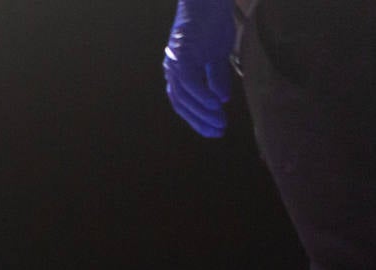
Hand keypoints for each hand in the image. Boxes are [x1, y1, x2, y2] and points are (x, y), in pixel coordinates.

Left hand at [163, 0, 234, 137]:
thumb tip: (222, 100)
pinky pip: (190, 81)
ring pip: (185, 96)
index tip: (213, 131)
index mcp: (178, 72)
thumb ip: (216, 78)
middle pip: (182, 104)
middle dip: (199, 121)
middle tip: (218, 133)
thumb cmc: (211, 24)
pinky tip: (214, 105)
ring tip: (220, 123)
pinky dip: (201, 95)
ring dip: (203, 112)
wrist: (206, 1)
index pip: (184, 103)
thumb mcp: (216, 55)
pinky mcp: (183, 54)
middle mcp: (172, 70)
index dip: (197, 119)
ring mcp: (175, 62)